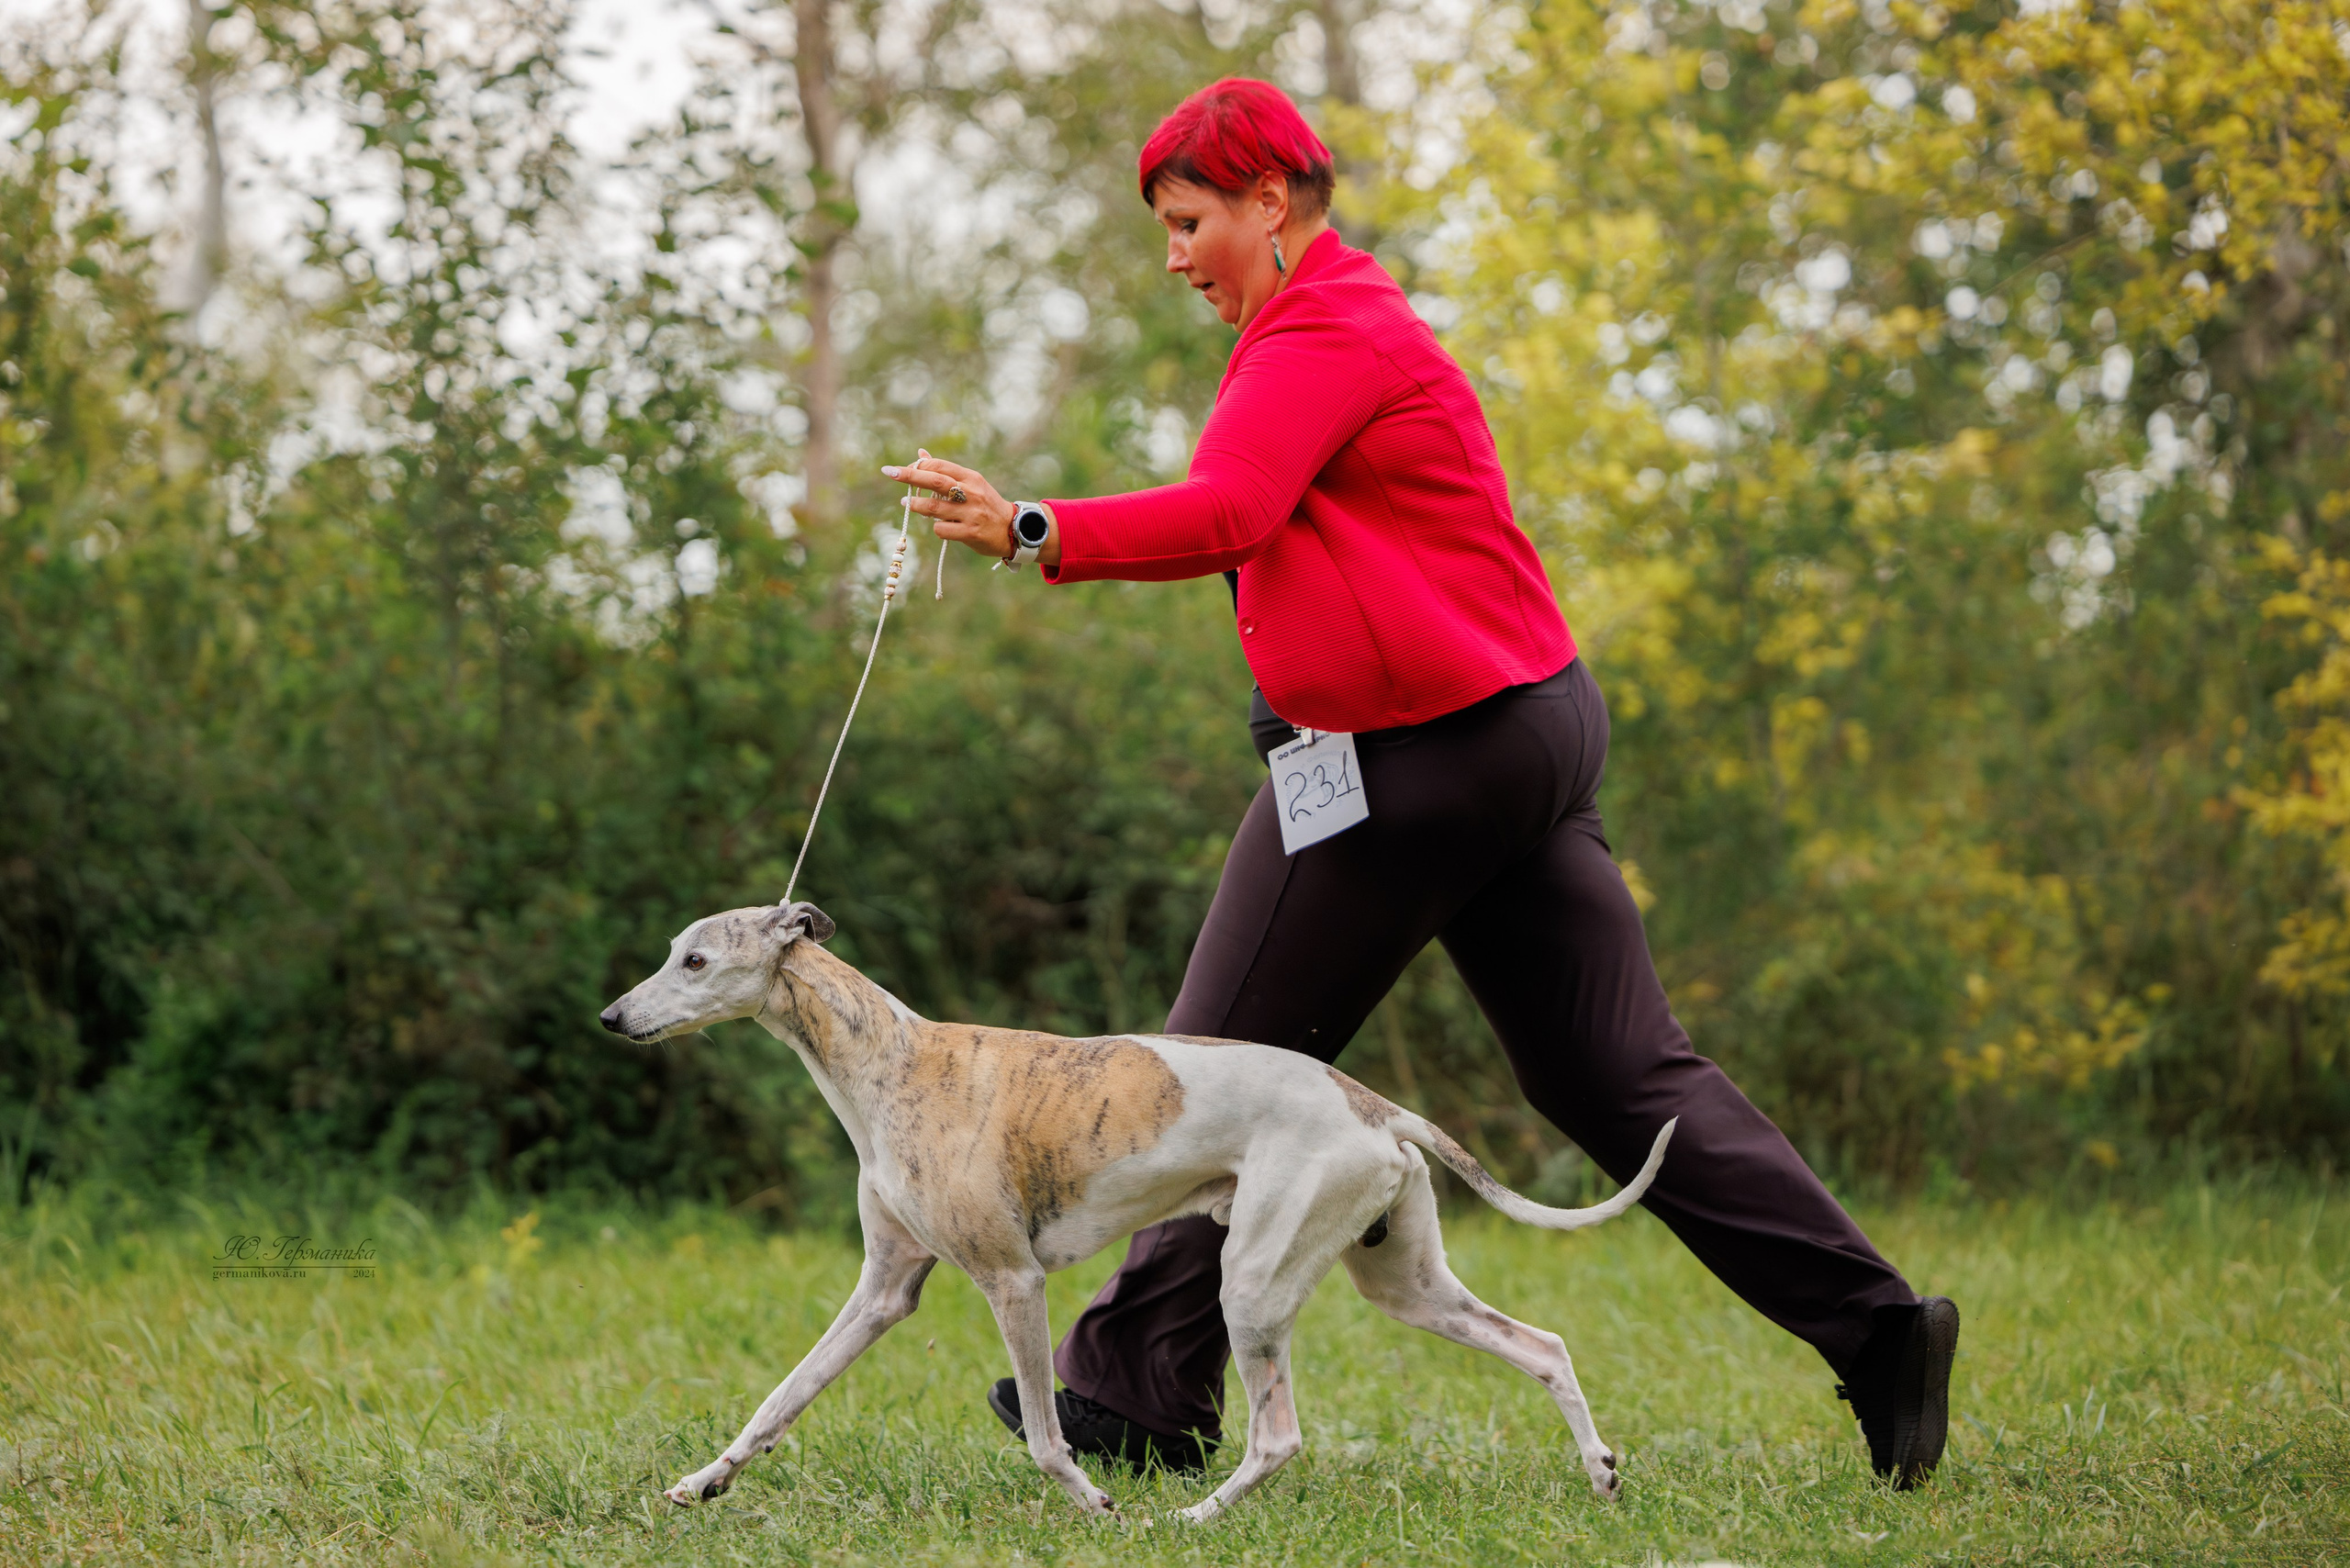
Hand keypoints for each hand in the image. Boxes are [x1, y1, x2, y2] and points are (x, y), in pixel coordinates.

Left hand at [883, 451, 1039, 561]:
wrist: (1014, 530)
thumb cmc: (986, 505)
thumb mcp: (970, 484)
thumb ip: (945, 471)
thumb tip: (920, 454)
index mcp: (970, 477)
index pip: (939, 466)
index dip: (917, 466)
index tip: (899, 470)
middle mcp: (971, 493)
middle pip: (935, 480)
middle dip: (910, 475)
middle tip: (889, 472)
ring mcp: (971, 513)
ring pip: (935, 507)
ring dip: (916, 504)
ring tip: (906, 502)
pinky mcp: (970, 533)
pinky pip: (942, 529)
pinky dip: (935, 527)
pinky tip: (938, 526)